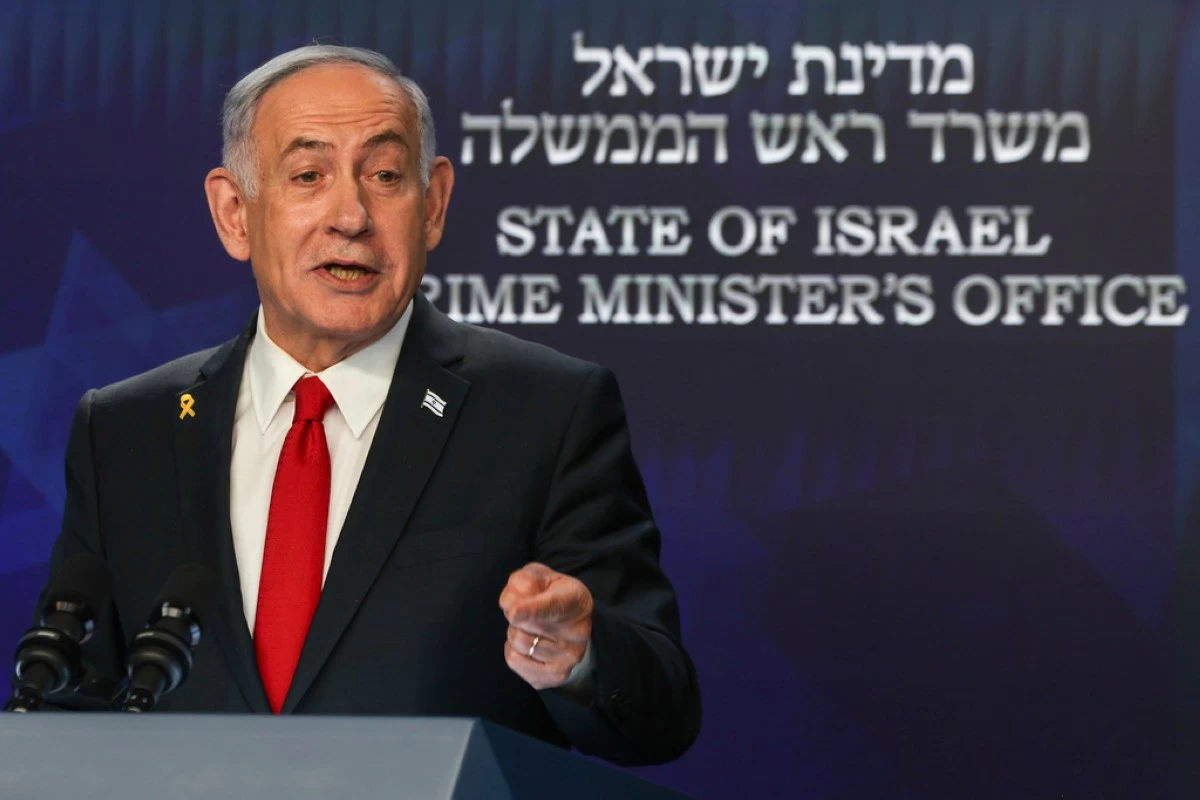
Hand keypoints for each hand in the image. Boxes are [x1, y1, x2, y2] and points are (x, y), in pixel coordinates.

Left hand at [498, 562, 592, 689]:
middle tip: (525, 610)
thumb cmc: (551, 595)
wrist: (573, 623)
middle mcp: (578, 632)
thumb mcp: (541, 577)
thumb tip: (511, 605)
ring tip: (529, 627)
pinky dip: (513, 650)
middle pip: (525, 625)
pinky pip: (515, 662)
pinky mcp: (556, 676)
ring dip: (515, 631)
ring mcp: (569, 658)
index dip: (531, 610)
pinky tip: (528, 644)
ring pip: (518, 643)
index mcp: (576, 601)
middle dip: (516, 614)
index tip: (513, 613)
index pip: (552, 606)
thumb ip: (524, 581)